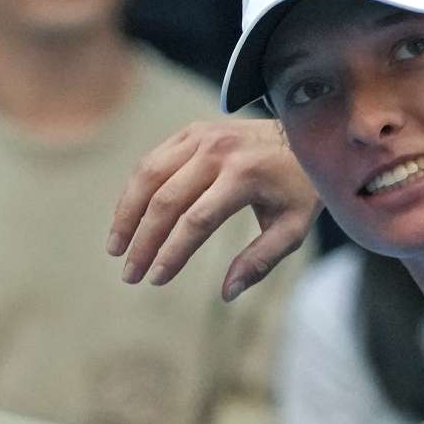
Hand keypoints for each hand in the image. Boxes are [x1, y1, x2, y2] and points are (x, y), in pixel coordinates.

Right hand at [107, 119, 320, 300]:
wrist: (307, 135)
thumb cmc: (301, 187)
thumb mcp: (293, 227)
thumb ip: (261, 260)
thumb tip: (227, 292)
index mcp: (245, 175)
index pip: (197, 220)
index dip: (173, 252)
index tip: (156, 279)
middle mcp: (219, 152)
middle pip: (166, 200)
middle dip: (143, 241)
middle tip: (130, 274)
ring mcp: (202, 136)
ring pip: (149, 175)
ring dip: (126, 213)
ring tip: (116, 248)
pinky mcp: (192, 131)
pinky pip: (153, 160)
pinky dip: (135, 190)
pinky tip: (128, 217)